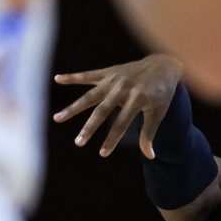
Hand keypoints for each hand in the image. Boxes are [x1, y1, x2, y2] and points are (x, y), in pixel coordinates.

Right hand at [53, 53, 182, 157]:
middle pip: (102, 111)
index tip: (102, 153)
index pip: (122, 123)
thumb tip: (150, 156)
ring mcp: (115, 79)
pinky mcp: (109, 72)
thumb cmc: (162, 92)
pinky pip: (88, 75)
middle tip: (78, 143)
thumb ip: (149, 133)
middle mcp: (124, 88)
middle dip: (89, 128)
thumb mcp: (159, 112)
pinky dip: (73, 77)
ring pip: (90, 95)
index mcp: (138, 99)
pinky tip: (57, 79)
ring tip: (57, 118)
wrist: (164, 64)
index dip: (112, 139)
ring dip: (73, 107)